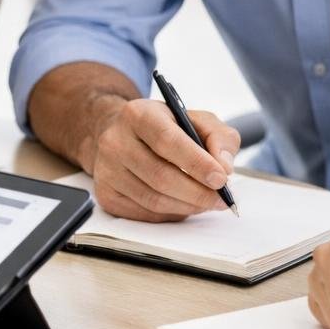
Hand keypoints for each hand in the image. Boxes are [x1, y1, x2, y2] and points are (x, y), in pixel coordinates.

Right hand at [84, 96, 240, 220]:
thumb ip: (219, 137)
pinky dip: (170, 214)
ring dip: (187, 206)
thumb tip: (224, 166)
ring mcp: (106, 169)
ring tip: (206, 202)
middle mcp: (115, 140)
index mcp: (138, 114)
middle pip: (160, 176)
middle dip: (197, 193)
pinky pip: (143, 213)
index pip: (167, 140)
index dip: (196, 163)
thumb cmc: (164, 127)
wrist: (122, 134)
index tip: (221, 179)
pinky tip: (182, 204)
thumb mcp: (195, 119)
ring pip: (153, 199)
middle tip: (221, 199)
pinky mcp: (105, 193)